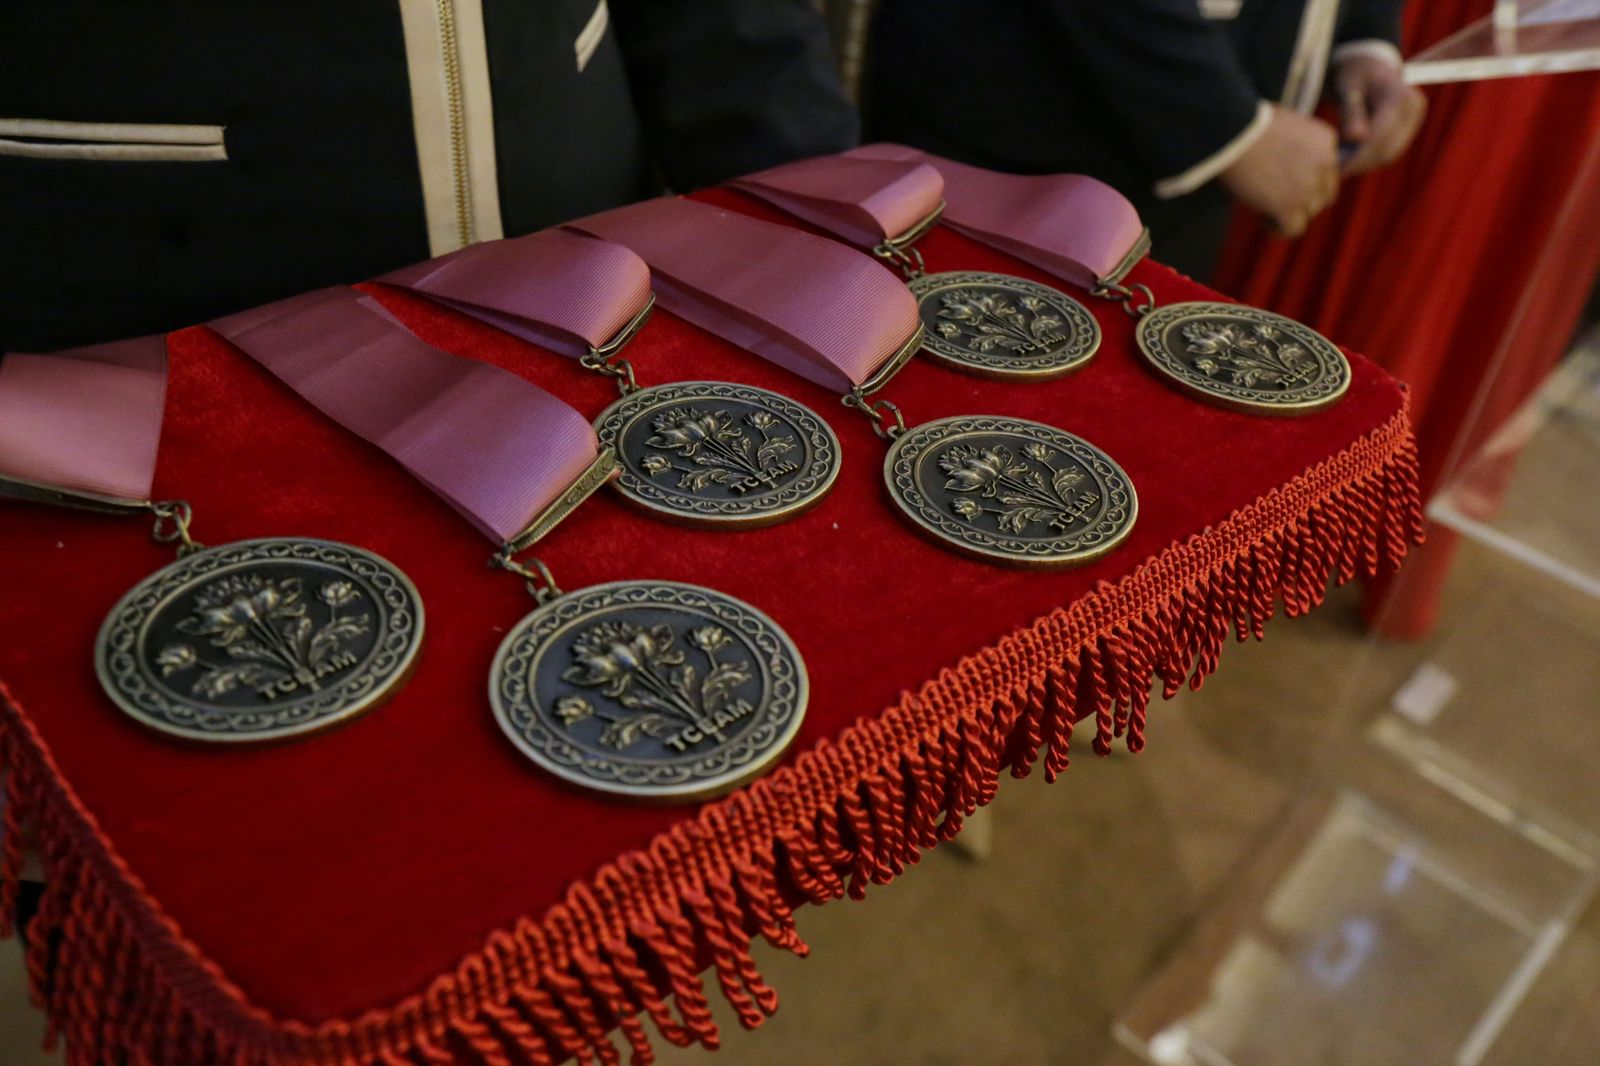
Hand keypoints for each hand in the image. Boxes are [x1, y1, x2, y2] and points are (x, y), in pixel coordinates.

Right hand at [1219, 105, 1338, 237]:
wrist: (1232, 133)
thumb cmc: (1247, 124)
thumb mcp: (1284, 124)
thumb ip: (1298, 143)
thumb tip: (1290, 164)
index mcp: (1326, 139)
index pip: (1327, 170)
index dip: (1305, 177)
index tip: (1281, 175)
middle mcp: (1325, 163)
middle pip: (1322, 194)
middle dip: (1301, 197)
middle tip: (1273, 193)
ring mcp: (1308, 187)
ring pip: (1309, 212)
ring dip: (1289, 211)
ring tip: (1264, 203)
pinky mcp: (1289, 207)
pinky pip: (1294, 229)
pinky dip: (1279, 227)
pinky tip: (1263, 218)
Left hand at [1336, 55, 1426, 175]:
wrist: (1372, 66)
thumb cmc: (1356, 73)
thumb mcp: (1349, 85)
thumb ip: (1352, 110)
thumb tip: (1355, 138)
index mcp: (1401, 96)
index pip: (1380, 135)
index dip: (1358, 156)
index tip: (1335, 168)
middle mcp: (1413, 109)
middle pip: (1386, 149)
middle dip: (1358, 164)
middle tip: (1330, 172)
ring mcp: (1413, 121)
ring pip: (1387, 155)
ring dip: (1361, 164)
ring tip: (1335, 166)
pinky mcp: (1407, 131)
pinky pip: (1386, 152)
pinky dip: (1366, 159)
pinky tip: (1346, 160)